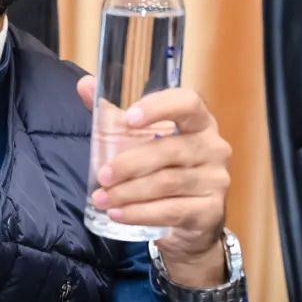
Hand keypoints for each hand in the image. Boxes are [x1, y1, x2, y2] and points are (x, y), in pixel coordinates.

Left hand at [77, 76, 231, 286]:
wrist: (190, 217)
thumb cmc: (163, 166)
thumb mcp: (139, 138)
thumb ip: (112, 114)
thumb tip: (85, 84)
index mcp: (199, 121)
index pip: (187, 102)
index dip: (158, 107)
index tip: (128, 118)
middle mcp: (213, 147)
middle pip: (168, 150)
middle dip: (129, 164)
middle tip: (102, 176)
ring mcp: (216, 180)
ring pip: (167, 183)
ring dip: (128, 192)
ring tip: (102, 198)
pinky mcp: (211, 210)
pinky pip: (171, 210)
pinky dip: (140, 213)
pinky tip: (118, 214)